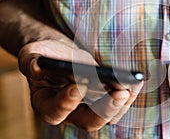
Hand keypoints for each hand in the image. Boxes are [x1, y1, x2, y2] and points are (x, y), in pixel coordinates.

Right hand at [18, 38, 142, 130]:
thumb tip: (36, 68)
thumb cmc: (46, 54)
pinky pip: (118, 104)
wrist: (62, 53)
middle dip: (106, 108)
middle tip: (119, 92)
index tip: (80, 84)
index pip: (55, 112)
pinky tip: (135, 81)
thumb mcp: (32, 53)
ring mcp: (89, 108)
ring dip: (122, 102)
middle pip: (89, 121)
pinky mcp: (104, 100)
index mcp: (47, 104)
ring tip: (132, 84)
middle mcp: (70, 112)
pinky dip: (128, 94)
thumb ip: (29, 60)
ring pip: (109, 116)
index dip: (67, 102)